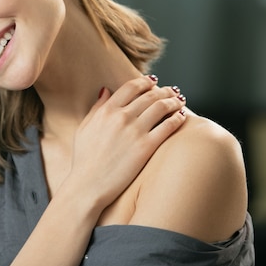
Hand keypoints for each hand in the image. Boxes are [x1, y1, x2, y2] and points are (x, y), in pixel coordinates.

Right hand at [69, 75, 185, 208]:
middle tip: (172, 91)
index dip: (145, 81)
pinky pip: (168, 126)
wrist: (89, 184)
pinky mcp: (146, 146)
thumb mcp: (84, 128)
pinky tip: (181, 116)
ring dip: (173, 101)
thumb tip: (106, 90)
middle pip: (149, 95)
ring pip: (161, 107)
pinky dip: (177, 118)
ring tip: (179, 101)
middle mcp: (121, 117)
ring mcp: (135, 131)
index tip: (153, 82)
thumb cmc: (84, 159)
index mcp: (106, 111)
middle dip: (164, 90)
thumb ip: (96, 108)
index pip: (131, 87)